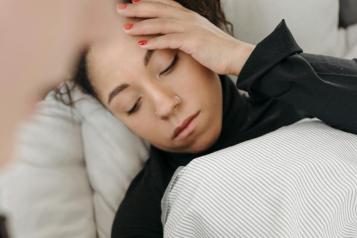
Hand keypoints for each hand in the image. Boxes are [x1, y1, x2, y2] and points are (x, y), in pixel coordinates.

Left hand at [116, 0, 254, 75]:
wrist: (237, 55)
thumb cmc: (219, 50)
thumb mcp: (201, 37)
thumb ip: (187, 34)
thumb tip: (175, 38)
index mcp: (190, 16)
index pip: (166, 4)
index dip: (149, 1)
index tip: (133, 0)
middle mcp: (189, 19)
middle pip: (159, 9)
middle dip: (138, 9)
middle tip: (120, 10)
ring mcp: (191, 29)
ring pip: (161, 23)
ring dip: (142, 25)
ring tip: (125, 28)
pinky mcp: (193, 42)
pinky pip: (169, 40)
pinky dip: (155, 41)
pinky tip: (142, 44)